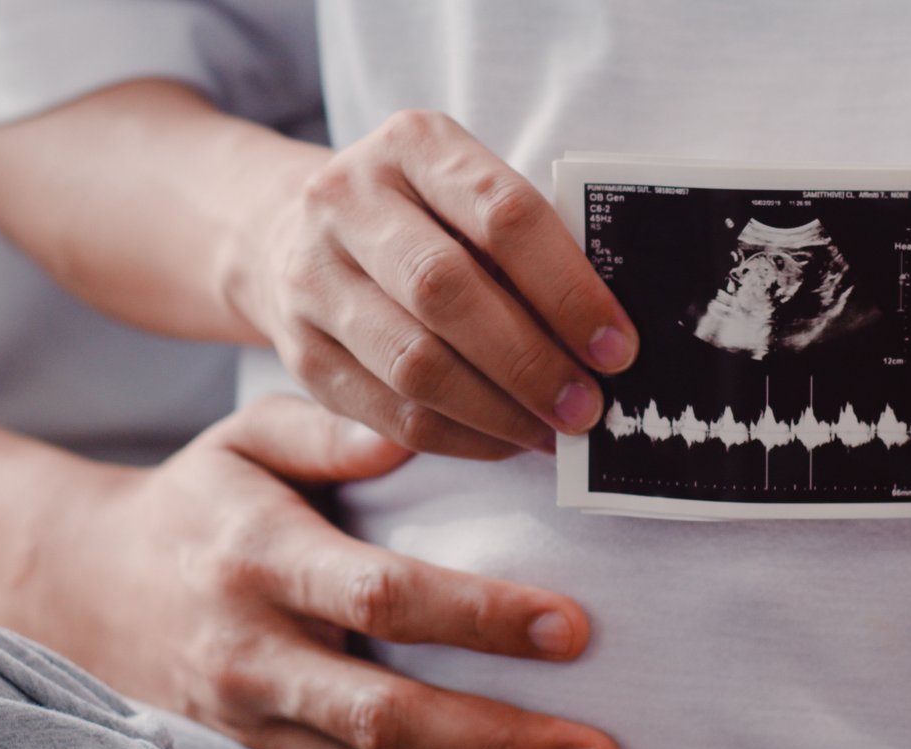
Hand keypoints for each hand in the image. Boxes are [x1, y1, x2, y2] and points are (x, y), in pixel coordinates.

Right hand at [42, 395, 622, 748]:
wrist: (86, 592)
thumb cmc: (201, 504)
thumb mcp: (244, 440)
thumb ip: (326, 429)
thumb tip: (414, 428)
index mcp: (263, 562)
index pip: (381, 596)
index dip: (476, 616)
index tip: (572, 629)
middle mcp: (258, 658)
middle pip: (387, 718)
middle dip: (500, 745)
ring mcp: (254, 732)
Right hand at [245, 109, 637, 459]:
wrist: (294, 232)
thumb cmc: (421, 218)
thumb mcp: (467, 196)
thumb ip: (529, 246)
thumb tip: (606, 338)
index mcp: (412, 145)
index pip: (503, 215)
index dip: (568, 289)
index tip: (617, 348)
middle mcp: (347, 201)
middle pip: (447, 291)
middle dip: (531, 362)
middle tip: (587, 408)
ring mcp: (311, 278)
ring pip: (414, 364)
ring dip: (498, 412)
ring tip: (552, 431)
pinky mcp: (300, 354)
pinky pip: (391, 414)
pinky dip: (460, 438)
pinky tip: (505, 440)